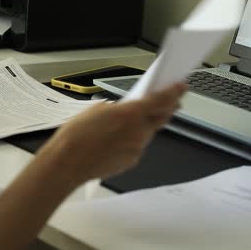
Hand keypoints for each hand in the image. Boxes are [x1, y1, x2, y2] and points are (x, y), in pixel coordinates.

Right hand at [37, 83, 186, 184]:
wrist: (69, 162)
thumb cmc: (78, 135)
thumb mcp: (98, 109)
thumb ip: (119, 109)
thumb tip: (126, 110)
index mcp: (131, 113)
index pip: (161, 100)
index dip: (174, 92)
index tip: (182, 86)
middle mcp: (140, 131)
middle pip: (162, 117)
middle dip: (168, 109)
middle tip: (173, 102)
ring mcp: (138, 147)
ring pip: (149, 133)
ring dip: (147, 126)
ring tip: (130, 124)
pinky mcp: (132, 160)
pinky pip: (138, 147)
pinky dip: (133, 141)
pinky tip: (117, 142)